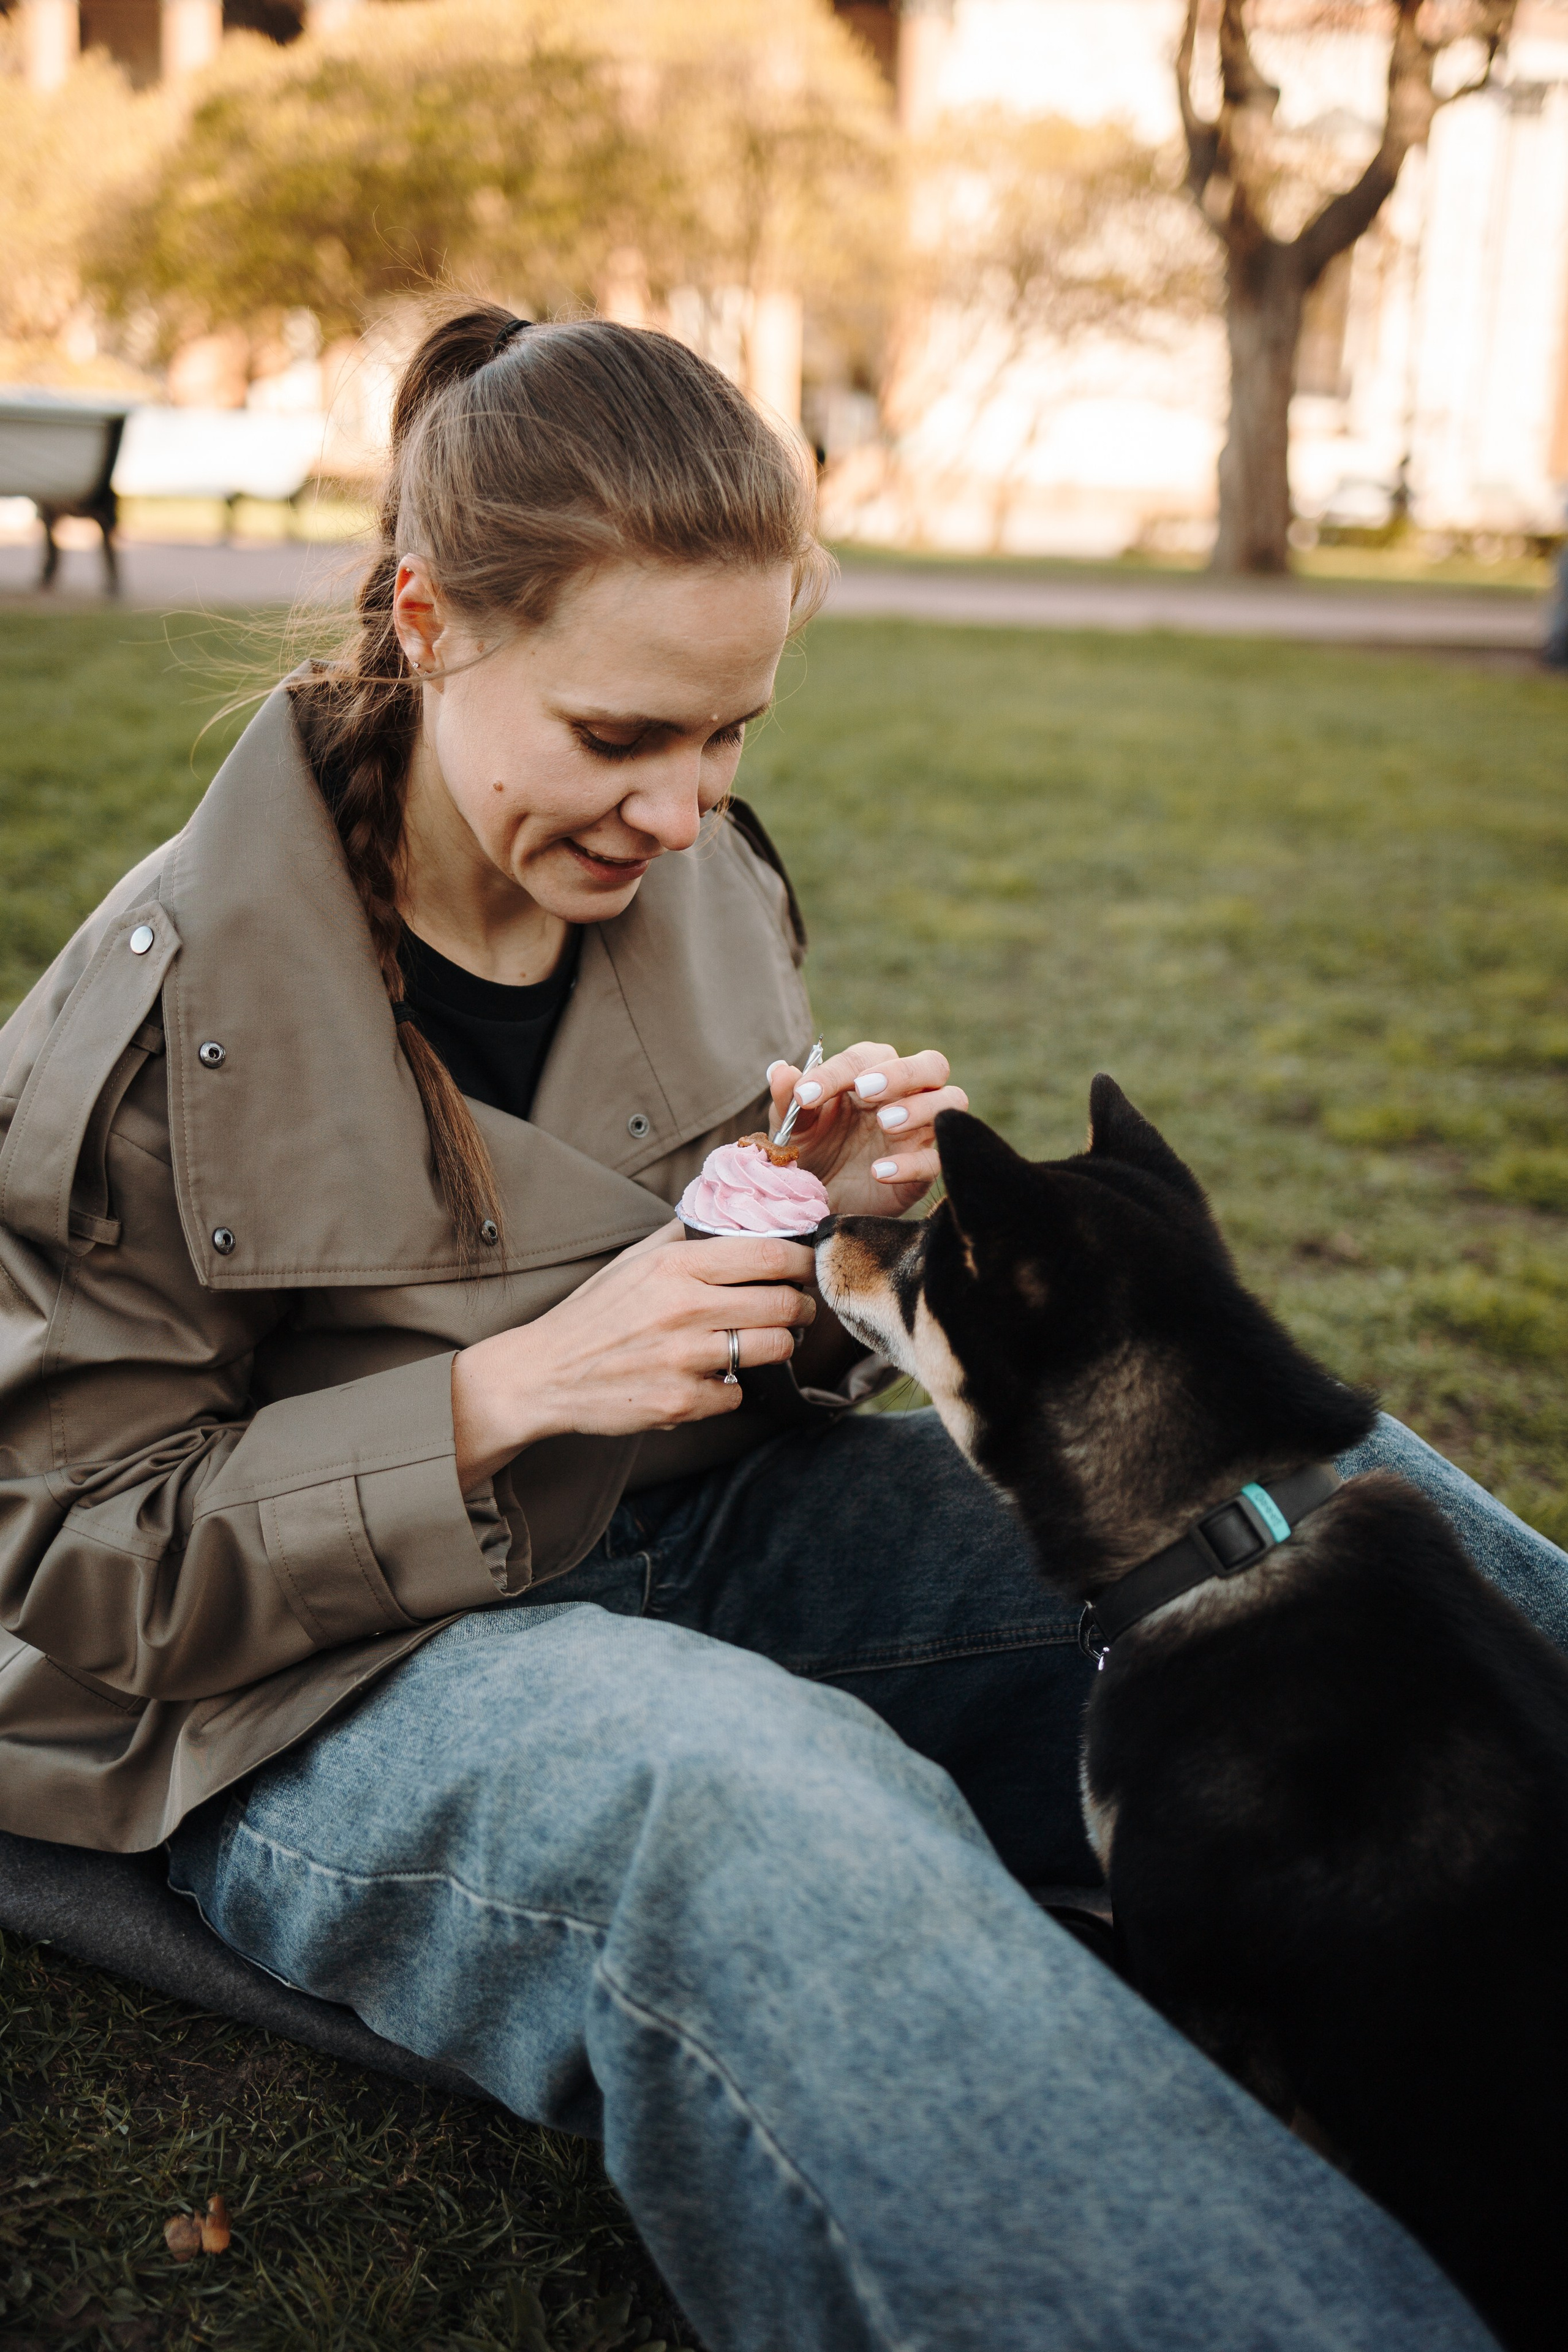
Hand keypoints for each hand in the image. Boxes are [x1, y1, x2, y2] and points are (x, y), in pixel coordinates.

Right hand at [451, 1221, 815, 1486]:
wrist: (543, 1374)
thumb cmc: (591, 1316)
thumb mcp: (631, 1261)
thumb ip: (679, 1239)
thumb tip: (723, 1217)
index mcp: (676, 1266)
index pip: (770, 1254)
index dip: (803, 1261)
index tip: (810, 1267)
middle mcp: (686, 1307)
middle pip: (785, 1303)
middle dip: (803, 1307)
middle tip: (802, 1309)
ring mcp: (686, 1357)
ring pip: (775, 1348)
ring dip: (778, 1346)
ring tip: (766, 1342)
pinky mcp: (682, 1400)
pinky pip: (737, 1394)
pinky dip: (730, 1390)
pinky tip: (711, 1379)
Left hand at [766, 1043, 968, 1217]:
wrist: (819, 1202)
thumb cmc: (813, 1150)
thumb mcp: (794, 1125)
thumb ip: (788, 1097)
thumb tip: (779, 1070)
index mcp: (871, 1075)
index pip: (866, 1057)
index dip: (836, 1072)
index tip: (805, 1096)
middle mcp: (904, 1095)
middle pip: (931, 1064)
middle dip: (901, 1073)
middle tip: (865, 1090)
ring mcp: (919, 1131)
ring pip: (950, 1102)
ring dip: (920, 1107)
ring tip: (885, 1123)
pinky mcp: (924, 1169)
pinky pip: (937, 1159)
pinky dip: (912, 1163)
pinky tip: (880, 1171)